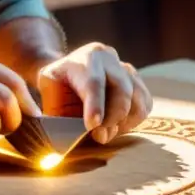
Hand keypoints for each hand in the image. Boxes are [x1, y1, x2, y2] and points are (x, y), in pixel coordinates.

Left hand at [36, 43, 151, 143]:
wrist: (68, 72)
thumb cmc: (57, 86)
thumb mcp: (49, 92)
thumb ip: (59, 109)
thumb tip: (70, 135)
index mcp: (84, 58)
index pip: (93, 82)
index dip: (95, 105)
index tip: (93, 126)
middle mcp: (108, 59)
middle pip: (121, 90)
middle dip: (111, 119)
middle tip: (99, 136)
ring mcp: (126, 68)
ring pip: (137, 99)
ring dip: (123, 122)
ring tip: (106, 131)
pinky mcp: (137, 82)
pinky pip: (145, 105)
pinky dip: (133, 120)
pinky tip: (116, 125)